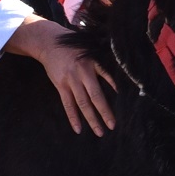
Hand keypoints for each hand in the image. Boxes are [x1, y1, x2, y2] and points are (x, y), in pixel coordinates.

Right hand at [7, 19, 115, 135]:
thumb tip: (117, 83)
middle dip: (105, 113)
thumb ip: (103, 66)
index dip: (115, 92)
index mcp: (93, 64)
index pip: (108, 80)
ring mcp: (70, 81)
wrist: (50, 43)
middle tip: (113, 126)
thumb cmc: (75, 47)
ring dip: (91, 119)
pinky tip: (78, 129)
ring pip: (82, 104)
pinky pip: (68, 105)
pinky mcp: (60, 85)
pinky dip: (73, 117)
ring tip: (99, 132)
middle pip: (95, 97)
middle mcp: (82, 74)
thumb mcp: (91, 52)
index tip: (125, 105)